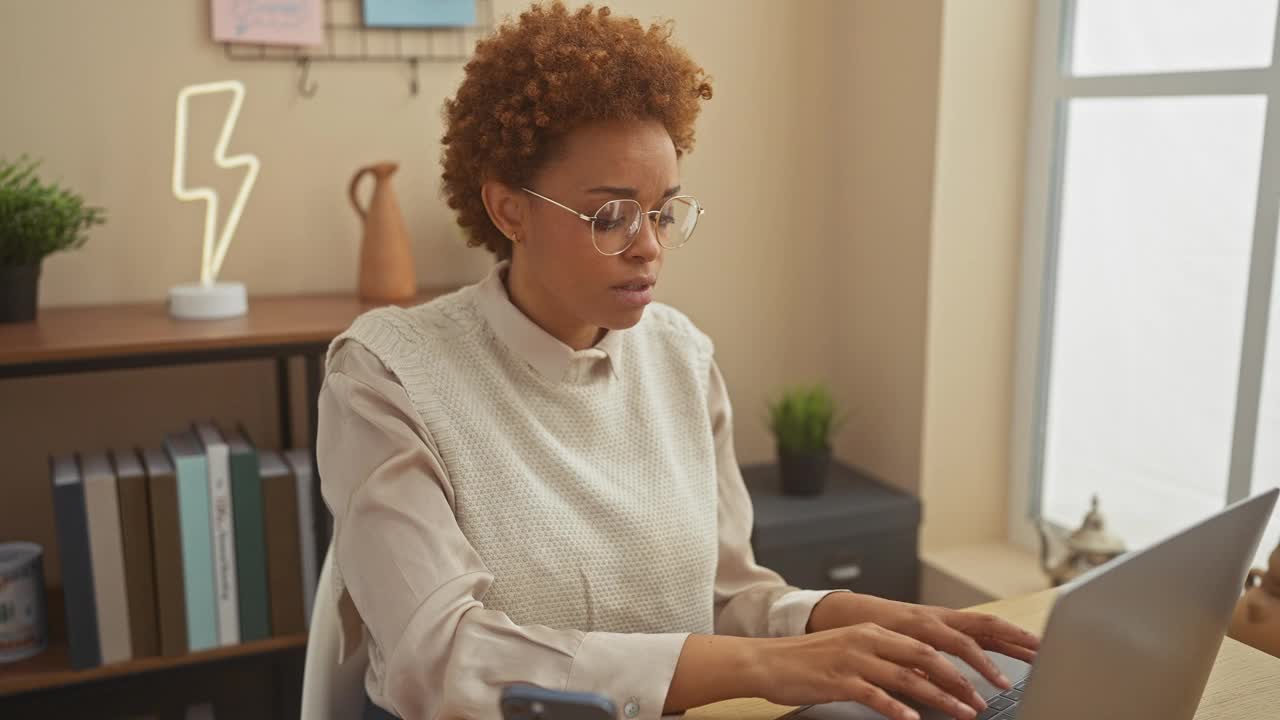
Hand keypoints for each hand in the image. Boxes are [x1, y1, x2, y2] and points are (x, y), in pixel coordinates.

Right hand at [749, 623, 991, 719]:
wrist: (767, 661)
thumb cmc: (807, 661)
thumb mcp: (851, 652)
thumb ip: (884, 662)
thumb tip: (920, 679)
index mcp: (873, 632)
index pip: (925, 645)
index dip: (956, 663)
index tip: (978, 682)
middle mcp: (867, 641)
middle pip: (924, 657)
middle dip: (958, 680)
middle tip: (979, 701)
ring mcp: (853, 660)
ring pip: (906, 677)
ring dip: (938, 696)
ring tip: (962, 713)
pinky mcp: (838, 680)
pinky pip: (873, 695)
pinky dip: (895, 708)